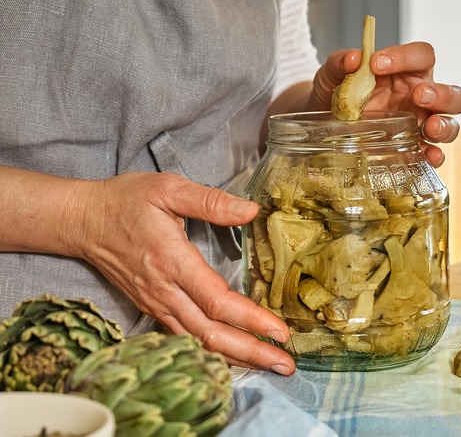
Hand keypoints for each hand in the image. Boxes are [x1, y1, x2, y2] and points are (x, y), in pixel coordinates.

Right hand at [74, 172, 295, 374]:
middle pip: (210, 333)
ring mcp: (156, 304)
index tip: (279, 332)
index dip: (250, 320)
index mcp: (172, 262)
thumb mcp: (168, 188)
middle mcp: (164, 291)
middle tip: (286, 363)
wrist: (81, 220)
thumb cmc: (125, 201)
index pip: (217, 302)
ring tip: (269, 364)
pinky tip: (234, 356)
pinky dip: (211, 352)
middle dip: (251, 351)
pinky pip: (184, 338)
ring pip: (198, 341)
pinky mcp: (151, 307)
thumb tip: (250, 211)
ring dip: (235, 357)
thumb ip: (210, 201)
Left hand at [311, 42, 460, 166]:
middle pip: (452, 93)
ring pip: (450, 124)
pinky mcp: (411, 148)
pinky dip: (434, 155)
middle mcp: (419, 98)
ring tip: (428, 127)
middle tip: (419, 95)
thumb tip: (354, 58)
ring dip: (444, 125)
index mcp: (406, 72)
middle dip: (441, 94)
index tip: (377, 64)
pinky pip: (433, 153)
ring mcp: (419, 125)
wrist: (321, 121)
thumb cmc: (334, 93)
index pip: (422, 56)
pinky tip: (427, 155)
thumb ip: (338, 63)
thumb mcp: (331, 75)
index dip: (406, 56)